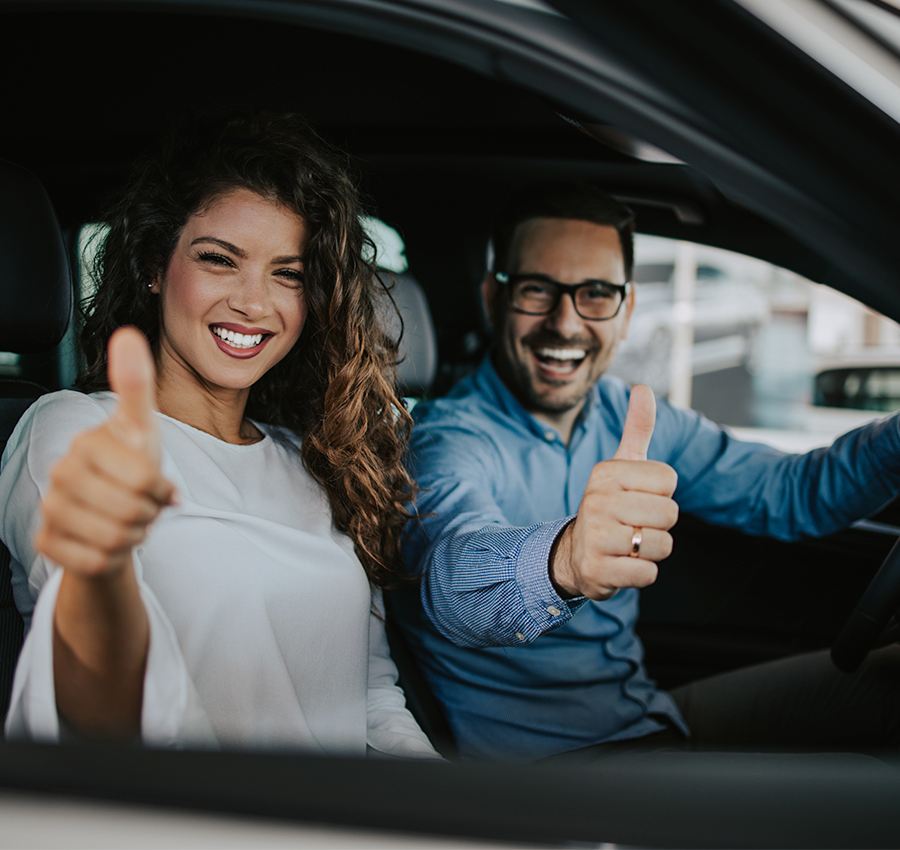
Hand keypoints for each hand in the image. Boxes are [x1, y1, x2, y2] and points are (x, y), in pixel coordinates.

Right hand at [35, 327, 176, 577]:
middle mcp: (61, 474)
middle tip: (145, 506)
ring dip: (134, 535)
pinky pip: (95, 561)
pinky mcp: (46, 542)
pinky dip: (113, 557)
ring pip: (114, 539)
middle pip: (129, 511)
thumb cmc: (131, 464)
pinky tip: (109, 541)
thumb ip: (137, 384)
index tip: (158, 483)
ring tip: (130, 521)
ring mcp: (49, 508)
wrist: (112, 511)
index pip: (143, 478)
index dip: (161, 488)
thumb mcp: (143, 427)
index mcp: (87, 444)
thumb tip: (127, 334)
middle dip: (149, 514)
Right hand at [550, 384, 677, 599]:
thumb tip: (643, 388)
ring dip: (651, 550)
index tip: (637, 497)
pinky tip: (621, 564)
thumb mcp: (621, 465)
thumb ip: (636, 428)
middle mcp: (597, 501)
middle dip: (659, 525)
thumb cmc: (609, 504)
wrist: (575, 552)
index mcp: (606, 472)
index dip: (660, 493)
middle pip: (670, 514)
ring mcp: (596, 537)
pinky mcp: (598, 571)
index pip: (669, 480)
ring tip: (628, 544)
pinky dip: (641, 573)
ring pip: (662, 545)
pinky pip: (648, 574)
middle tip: (634, 524)